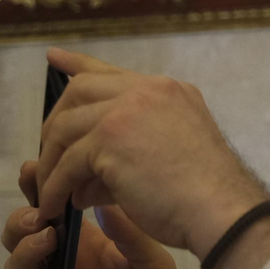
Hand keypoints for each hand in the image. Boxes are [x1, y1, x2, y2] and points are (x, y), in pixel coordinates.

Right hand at [4, 159, 202, 268]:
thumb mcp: (151, 260)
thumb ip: (129, 232)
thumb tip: (106, 198)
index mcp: (83, 247)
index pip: (49, 215)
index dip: (36, 193)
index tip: (32, 169)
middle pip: (20, 240)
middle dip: (21, 222)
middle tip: (38, 213)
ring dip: (28, 253)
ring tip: (49, 238)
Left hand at [33, 48, 268, 258]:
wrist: (221, 211)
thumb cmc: (205, 195)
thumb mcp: (173, 153)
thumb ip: (130, 149)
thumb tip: (84, 175)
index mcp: (168, 91)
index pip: (111, 72)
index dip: (77, 64)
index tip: (53, 57)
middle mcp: (148, 91)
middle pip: (79, 91)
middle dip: (56, 123)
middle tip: (49, 155)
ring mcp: (127, 110)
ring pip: (66, 127)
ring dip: (52, 162)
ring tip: (51, 192)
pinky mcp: (110, 138)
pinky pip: (67, 162)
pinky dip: (56, 187)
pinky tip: (55, 206)